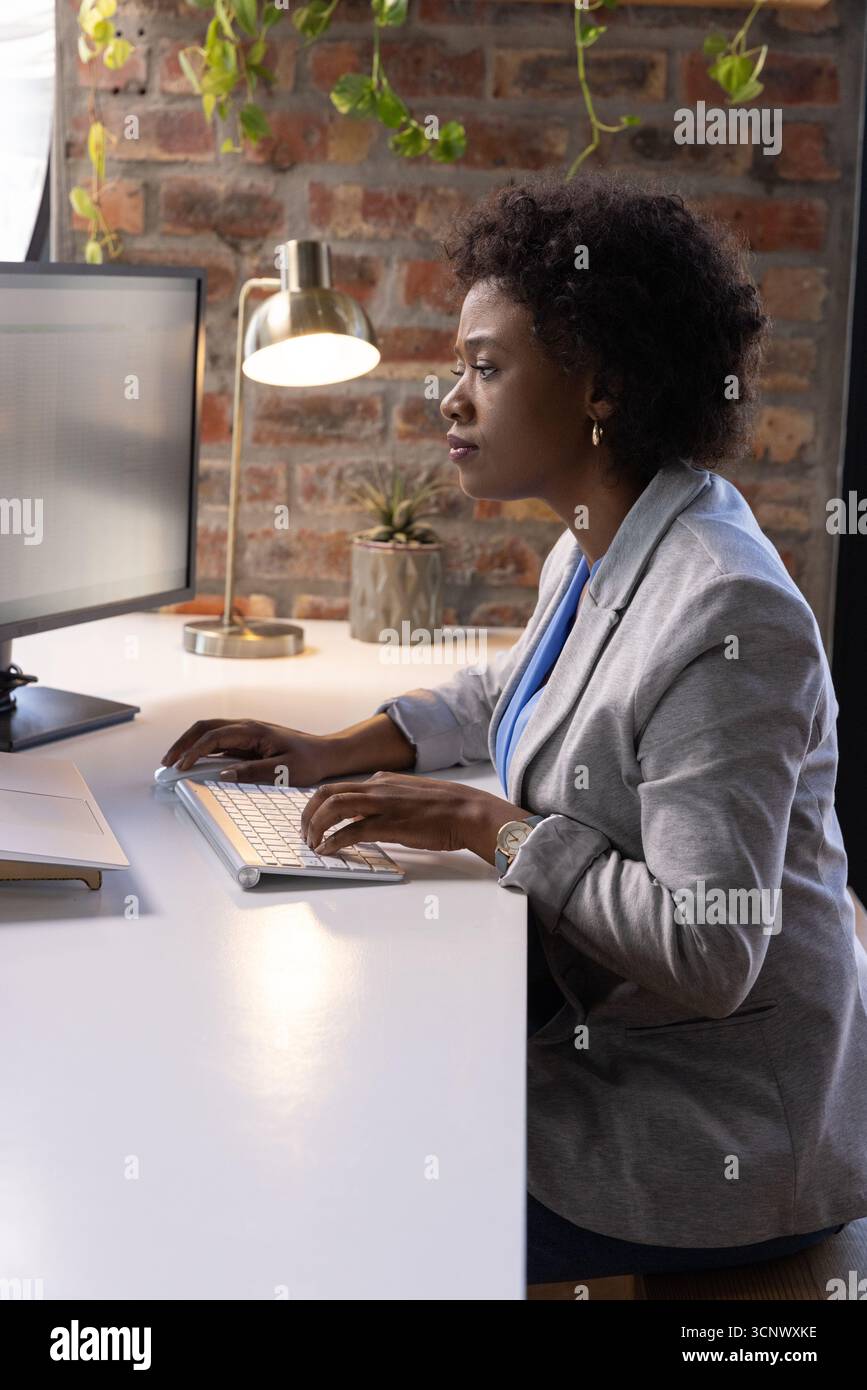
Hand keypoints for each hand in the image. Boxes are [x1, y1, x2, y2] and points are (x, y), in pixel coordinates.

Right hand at [160, 718, 336, 784]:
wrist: (326, 752)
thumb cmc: (309, 760)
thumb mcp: (284, 771)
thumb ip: (253, 772)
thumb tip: (223, 774)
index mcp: (253, 730)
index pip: (214, 736)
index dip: (193, 751)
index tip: (181, 767)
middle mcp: (246, 726)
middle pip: (204, 727)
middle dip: (182, 743)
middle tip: (167, 763)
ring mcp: (246, 732)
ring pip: (209, 731)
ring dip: (190, 744)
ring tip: (175, 762)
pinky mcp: (248, 740)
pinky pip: (219, 741)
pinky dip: (202, 749)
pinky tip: (195, 763)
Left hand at [299, 771, 533, 864]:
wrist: (468, 812)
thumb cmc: (445, 808)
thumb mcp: (409, 795)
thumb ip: (388, 800)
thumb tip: (369, 815)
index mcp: (381, 780)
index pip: (338, 787)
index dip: (318, 806)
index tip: (312, 821)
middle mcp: (376, 788)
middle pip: (326, 793)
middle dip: (307, 814)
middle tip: (304, 834)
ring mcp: (381, 805)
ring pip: (333, 807)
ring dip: (315, 827)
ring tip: (312, 844)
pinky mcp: (389, 824)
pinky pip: (351, 831)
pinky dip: (333, 841)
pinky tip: (328, 851)